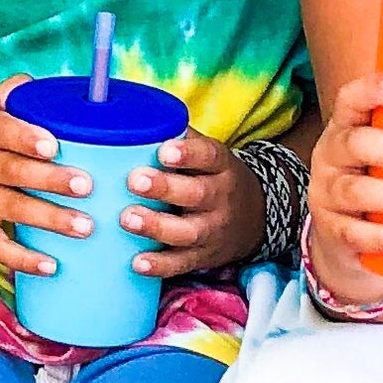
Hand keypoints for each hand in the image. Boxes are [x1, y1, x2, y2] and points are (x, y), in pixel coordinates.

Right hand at [0, 82, 99, 277]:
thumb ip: (11, 94)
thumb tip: (45, 84)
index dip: (24, 137)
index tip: (52, 144)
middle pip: (12, 172)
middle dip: (51, 179)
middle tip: (86, 185)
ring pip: (12, 209)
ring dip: (50, 219)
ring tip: (85, 225)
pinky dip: (23, 259)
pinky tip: (51, 265)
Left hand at [114, 128, 260, 277]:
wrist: (255, 216)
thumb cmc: (213, 176)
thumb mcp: (207, 153)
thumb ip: (177, 136)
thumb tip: (134, 116)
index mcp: (221, 166)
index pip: (209, 156)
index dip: (188, 154)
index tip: (165, 150)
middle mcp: (221, 198)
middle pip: (197, 194)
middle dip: (165, 188)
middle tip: (135, 180)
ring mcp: (214, 230)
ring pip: (188, 232)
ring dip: (157, 227)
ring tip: (127, 219)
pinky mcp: (204, 257)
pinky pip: (183, 264)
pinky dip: (161, 266)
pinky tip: (138, 262)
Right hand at [305, 70, 382, 308]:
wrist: (346, 242)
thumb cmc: (382, 186)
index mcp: (347, 129)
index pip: (351, 99)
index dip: (373, 90)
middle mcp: (332, 158)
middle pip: (357, 144)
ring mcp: (328, 196)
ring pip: (356, 191)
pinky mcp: (333, 234)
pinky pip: (356, 235)